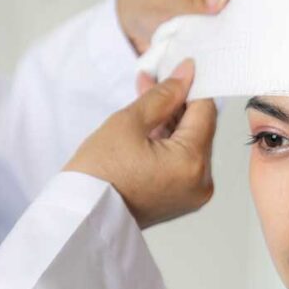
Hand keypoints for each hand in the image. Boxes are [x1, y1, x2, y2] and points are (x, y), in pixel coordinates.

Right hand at [63, 60, 215, 228]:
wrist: (83, 217)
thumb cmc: (98, 175)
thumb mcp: (129, 122)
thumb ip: (163, 95)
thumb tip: (186, 75)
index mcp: (192, 162)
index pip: (206, 110)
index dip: (190, 86)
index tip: (175, 72)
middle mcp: (201, 182)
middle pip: (200, 128)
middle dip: (177, 104)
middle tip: (152, 85)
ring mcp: (193, 194)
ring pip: (191, 144)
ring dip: (171, 123)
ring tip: (143, 108)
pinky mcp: (182, 200)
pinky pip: (183, 162)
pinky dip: (169, 145)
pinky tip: (148, 131)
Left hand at [117, 0, 258, 54]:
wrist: (133, 28)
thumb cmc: (146, 1)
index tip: (232, 3)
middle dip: (244, 5)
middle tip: (232, 24)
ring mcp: (229, 0)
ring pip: (249, 9)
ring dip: (239, 23)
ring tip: (228, 36)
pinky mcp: (226, 21)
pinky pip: (240, 28)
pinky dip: (234, 36)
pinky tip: (226, 45)